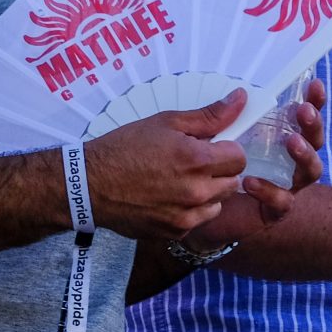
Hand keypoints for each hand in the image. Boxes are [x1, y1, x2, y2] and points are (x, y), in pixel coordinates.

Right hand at [83, 91, 249, 241]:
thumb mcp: (166, 122)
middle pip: (232, 182)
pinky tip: (167, 198)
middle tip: (191, 163)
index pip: (239, 157)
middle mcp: (196, 192)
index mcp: (196, 160)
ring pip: (218, 203)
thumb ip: (208, 115)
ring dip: (207, 192)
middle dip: (218, 170)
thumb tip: (240, 99)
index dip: (226, 149)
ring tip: (179, 181)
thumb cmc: (124, 148)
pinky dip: (190, 210)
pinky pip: (198, 220)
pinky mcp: (175, 232)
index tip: (210, 147)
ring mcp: (186, 216)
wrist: (90, 184)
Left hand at [176, 75, 328, 249]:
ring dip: (305, 155)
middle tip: (304, 111)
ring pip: (310, 171)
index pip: (300, 117)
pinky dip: (271, 191)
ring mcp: (283, 185)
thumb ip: (220, 118)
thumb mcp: (204, 137)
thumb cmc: (200, 167)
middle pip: (313, 141)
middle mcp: (285, 160)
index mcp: (275, 137)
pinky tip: (250, 181)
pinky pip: (283, 202)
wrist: (188, 208)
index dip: (313, 101)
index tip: (314, 84)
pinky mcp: (272, 210)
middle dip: (313, 125)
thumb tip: (240, 94)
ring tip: (292, 142)